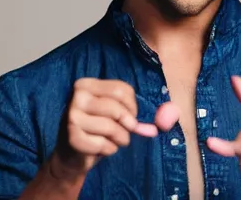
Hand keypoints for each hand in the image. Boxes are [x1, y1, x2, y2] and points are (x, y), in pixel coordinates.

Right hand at [49, 78, 175, 180]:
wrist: (71, 155)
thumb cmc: (97, 131)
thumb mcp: (114, 115)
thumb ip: (136, 113)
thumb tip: (169, 116)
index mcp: (87, 84)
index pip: (121, 89)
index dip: (133, 107)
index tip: (132, 118)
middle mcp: (77, 96)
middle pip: (116, 108)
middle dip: (128, 125)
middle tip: (126, 133)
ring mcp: (71, 116)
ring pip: (111, 127)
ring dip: (120, 140)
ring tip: (114, 142)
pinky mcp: (72, 137)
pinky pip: (102, 145)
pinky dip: (108, 150)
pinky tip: (100, 149)